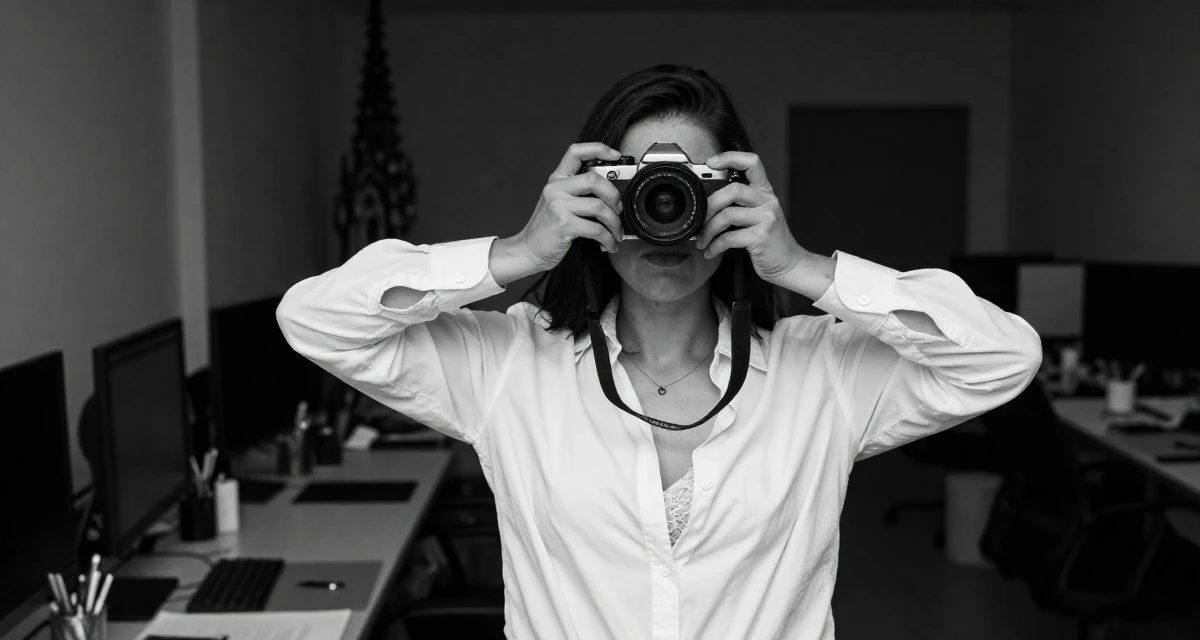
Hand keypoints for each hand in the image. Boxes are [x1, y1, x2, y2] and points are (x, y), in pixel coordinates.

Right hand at [508, 143, 624, 272]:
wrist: (529, 251)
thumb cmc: (548, 229)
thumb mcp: (558, 203)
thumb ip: (577, 193)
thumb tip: (611, 193)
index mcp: (556, 180)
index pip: (576, 152)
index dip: (598, 149)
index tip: (616, 155)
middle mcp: (556, 188)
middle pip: (594, 179)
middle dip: (614, 196)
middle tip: (619, 210)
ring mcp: (558, 205)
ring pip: (599, 206)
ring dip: (614, 222)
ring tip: (616, 232)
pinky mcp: (563, 224)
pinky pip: (596, 229)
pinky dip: (608, 239)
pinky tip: (609, 244)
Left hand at [694, 152, 807, 282]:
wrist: (789, 263)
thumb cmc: (769, 239)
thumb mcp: (759, 214)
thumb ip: (740, 203)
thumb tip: (707, 202)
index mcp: (765, 191)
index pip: (752, 162)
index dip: (730, 157)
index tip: (710, 162)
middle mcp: (767, 201)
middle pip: (734, 189)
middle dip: (710, 204)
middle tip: (700, 218)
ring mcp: (766, 218)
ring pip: (728, 215)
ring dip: (709, 229)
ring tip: (703, 240)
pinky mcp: (761, 237)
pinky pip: (730, 238)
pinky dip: (715, 246)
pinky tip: (711, 251)